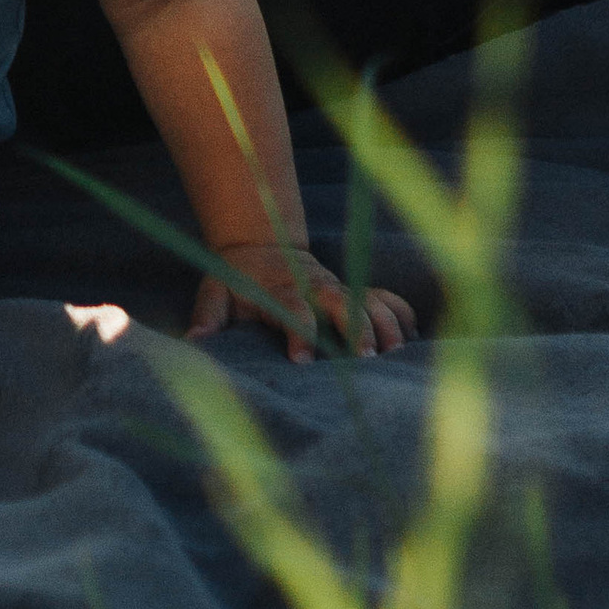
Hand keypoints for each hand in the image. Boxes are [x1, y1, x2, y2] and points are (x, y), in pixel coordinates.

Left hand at [187, 241, 415, 363]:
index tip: (302, 360)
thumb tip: (194, 342)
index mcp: (280, 290)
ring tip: (397, 353)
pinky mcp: (353, 290)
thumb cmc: (236, 281)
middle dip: (356, 327)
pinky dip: (401, 313)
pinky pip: (384, 297)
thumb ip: (208, 316)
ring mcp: (337, 288)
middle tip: (368, 358)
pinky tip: (414, 337)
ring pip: (368, 298)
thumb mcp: (215, 292)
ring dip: (384, 322)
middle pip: (341, 300)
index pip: (292, 308)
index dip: (299, 331)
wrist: (260, 248)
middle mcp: (314, 287)